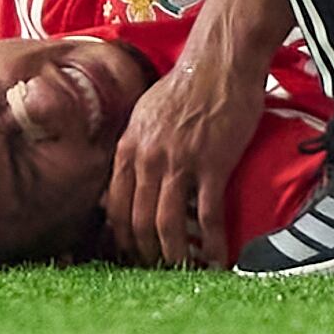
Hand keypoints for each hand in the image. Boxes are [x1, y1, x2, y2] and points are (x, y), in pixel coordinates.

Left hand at [102, 27, 263, 267]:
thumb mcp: (144, 114)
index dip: (122, 237)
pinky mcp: (212, 164)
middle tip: (158, 271)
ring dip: (175, 255)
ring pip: (168, 225)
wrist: (219, 62)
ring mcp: (179, 162)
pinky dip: (212, 244)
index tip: (131, 255)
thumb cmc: (185, 85)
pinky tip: (218, 259)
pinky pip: (208, 216)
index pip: (114, 205)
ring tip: (185, 271)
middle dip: (146, 254)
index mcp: (129, 146)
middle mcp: (148, 158)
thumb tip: (126, 178)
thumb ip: (134, 147)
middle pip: (138, 221)